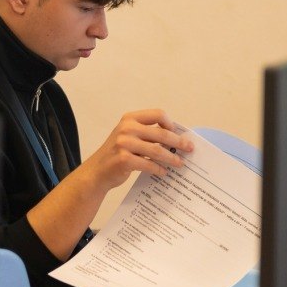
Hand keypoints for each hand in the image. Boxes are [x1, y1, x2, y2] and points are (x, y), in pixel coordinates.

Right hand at [26, 109, 193, 259]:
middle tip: (189, 149)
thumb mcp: (129, 136)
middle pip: (161, 133)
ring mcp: (124, 144)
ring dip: (172, 158)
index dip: (171, 123)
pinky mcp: (124, 160)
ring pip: (157, 150)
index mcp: (130, 118)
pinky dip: (159, 169)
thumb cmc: (116, 153)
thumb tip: (176, 138)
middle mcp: (127, 128)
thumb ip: (147, 134)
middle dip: (178, 142)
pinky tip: (164, 172)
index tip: (178, 133)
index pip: (158, 114)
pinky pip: (149, 164)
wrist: (97, 172)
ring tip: (180, 163)